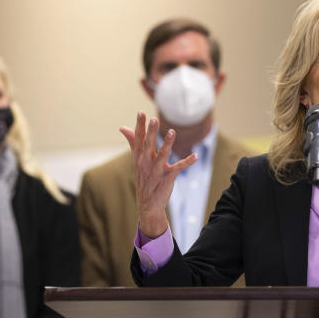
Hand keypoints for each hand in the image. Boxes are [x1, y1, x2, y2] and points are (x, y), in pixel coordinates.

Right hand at [119, 112, 197, 238]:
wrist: (148, 204)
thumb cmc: (144, 178)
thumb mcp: (136, 160)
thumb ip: (132, 142)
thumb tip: (122, 127)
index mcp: (139, 157)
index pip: (138, 139)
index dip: (139, 126)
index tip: (141, 112)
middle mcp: (146, 163)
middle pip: (148, 145)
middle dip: (151, 132)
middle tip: (154, 119)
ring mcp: (156, 171)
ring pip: (162, 155)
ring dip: (167, 144)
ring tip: (172, 131)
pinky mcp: (167, 177)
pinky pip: (178, 168)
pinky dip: (187, 162)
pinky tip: (196, 156)